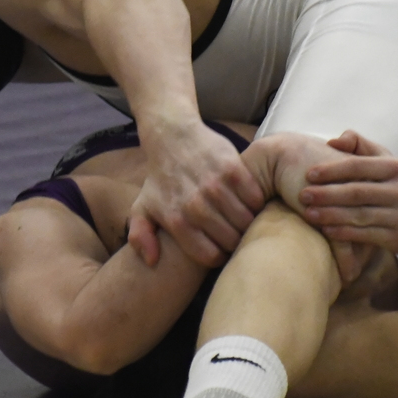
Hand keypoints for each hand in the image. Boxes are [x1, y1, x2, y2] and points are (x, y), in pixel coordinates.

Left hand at [127, 120, 265, 267]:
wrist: (173, 136)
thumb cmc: (160, 178)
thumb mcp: (142, 207)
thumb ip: (140, 237)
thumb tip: (151, 261)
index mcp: (176, 221)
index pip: (211, 256)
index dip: (219, 255)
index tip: (221, 247)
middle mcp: (195, 206)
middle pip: (231, 240)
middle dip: (236, 240)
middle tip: (236, 232)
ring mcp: (215, 187)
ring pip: (246, 220)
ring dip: (248, 221)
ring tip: (243, 217)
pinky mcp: (232, 169)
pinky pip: (255, 198)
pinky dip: (256, 201)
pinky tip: (247, 198)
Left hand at [297, 130, 397, 256]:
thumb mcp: (390, 163)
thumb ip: (361, 147)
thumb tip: (332, 140)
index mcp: (397, 168)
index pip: (360, 166)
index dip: (332, 169)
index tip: (309, 173)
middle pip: (358, 192)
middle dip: (328, 194)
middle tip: (302, 195)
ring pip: (361, 215)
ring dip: (332, 215)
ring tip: (308, 214)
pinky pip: (368, 236)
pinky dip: (346, 233)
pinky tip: (326, 231)